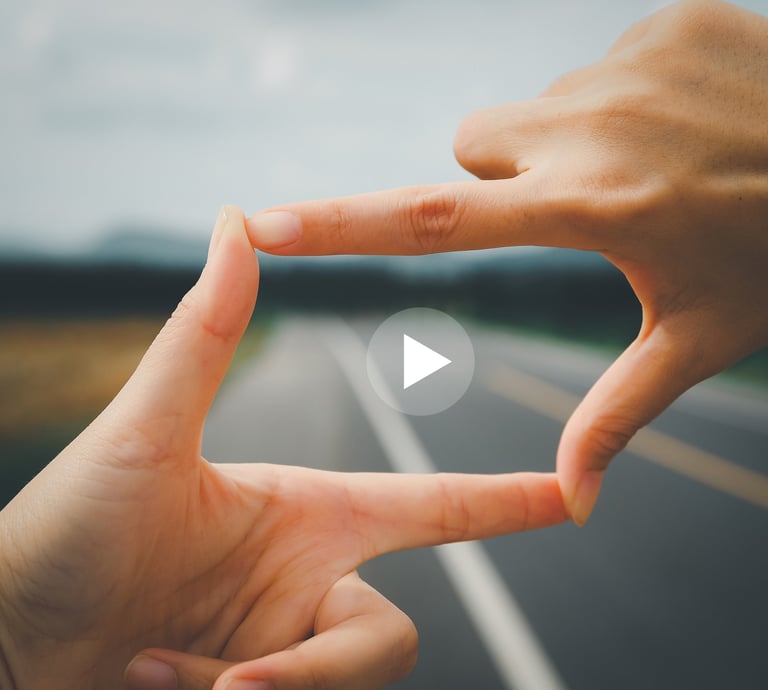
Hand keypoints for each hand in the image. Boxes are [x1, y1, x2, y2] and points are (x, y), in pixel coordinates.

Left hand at [0, 207, 565, 689]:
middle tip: (239, 676)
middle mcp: (307, 581)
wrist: (7, 634)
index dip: (507, 502)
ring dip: (265, 688)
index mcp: (308, 515)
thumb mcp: (147, 430)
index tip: (575, 495)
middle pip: (386, 638)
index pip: (433, 506)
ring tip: (165, 668)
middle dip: (322, 667)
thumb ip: (207, 330)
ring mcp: (285, 645)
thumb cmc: (68, 524)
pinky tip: (153, 678)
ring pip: (345, 680)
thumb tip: (237, 220)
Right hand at [244, 0, 767, 524]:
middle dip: (497, 179)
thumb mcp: (697, 338)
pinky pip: (591, 66)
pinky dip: (614, 96)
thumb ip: (617, 414)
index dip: (339, 226)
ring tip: (644, 162)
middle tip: (579, 204)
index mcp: (585, 209)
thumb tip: (570, 498)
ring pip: (531, 108)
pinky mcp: (660, 19)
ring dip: (559, 139)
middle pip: (471, 147)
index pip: (429, 222)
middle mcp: (587, 127)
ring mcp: (622, 63)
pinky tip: (680, 115)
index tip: (263, 222)